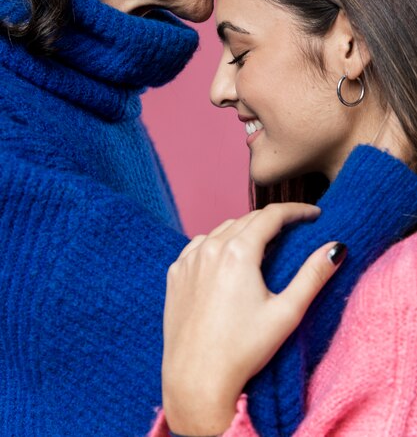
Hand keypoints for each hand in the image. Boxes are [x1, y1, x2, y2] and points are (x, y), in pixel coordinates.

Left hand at [162, 203, 345, 435]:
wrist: (196, 379)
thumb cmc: (244, 350)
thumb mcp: (286, 313)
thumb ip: (313, 275)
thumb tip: (336, 247)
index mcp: (238, 252)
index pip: (272, 215)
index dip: (296, 210)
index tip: (314, 214)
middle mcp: (210, 248)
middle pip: (247, 219)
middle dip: (273, 220)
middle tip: (295, 229)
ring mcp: (188, 260)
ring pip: (222, 229)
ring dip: (245, 230)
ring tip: (264, 245)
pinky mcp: (175, 273)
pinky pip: (199, 245)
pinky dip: (217, 244)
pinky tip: (227, 258)